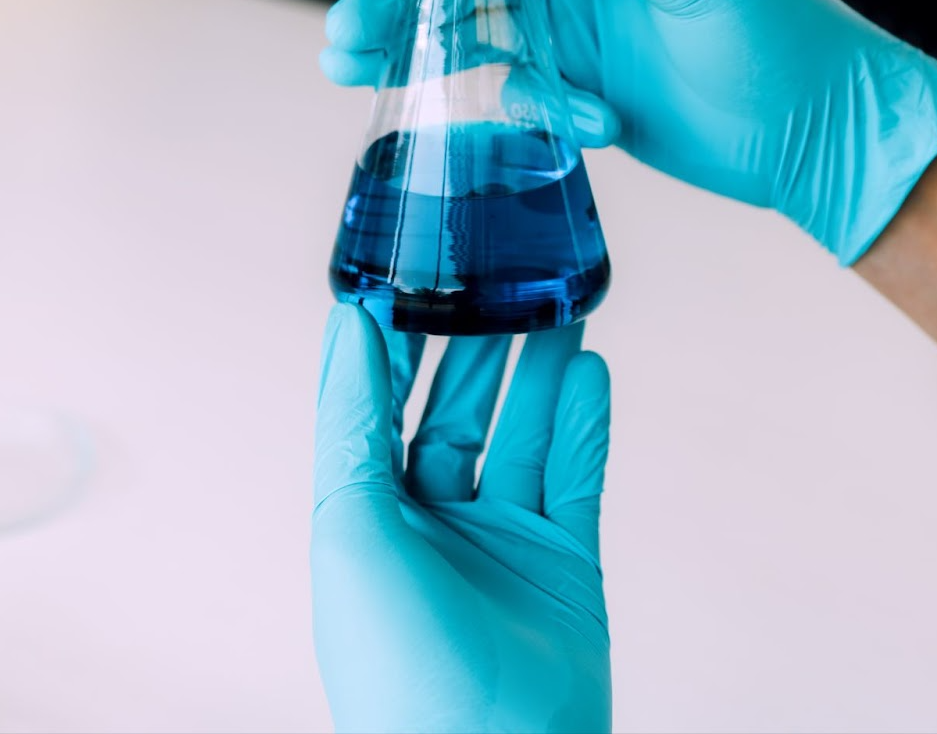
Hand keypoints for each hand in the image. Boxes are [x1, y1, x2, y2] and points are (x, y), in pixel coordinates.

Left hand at [311, 304, 612, 732]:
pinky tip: (590, 372)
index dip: (390, 345)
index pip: (376, 410)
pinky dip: (584, 425)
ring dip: (537, 373)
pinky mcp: (565, 567)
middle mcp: (431, 527)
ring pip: (521, 438)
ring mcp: (501, 546)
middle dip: (474, 349)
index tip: (408, 275)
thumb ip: (350, 423)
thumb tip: (346, 326)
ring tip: (555, 304)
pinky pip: (576, 479)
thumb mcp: (348, 526)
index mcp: (366, 518)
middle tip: (496, 278)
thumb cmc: (398, 661)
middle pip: (452, 415)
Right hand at [320, 0, 936, 264]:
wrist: (824, 136)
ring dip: (414, 48)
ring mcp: (577, 26)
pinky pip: (514, 87)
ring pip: (470, 27)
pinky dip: (512, 103)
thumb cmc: (782, 36)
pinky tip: (549, 117)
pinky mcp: (580, 87)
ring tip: (356, 69)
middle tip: (346, 35)